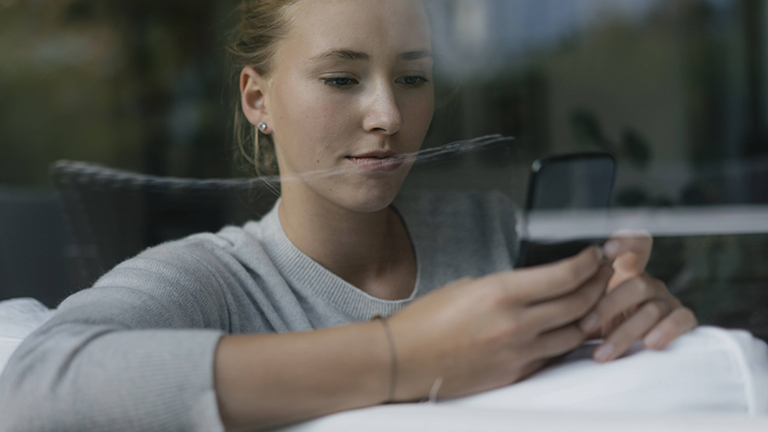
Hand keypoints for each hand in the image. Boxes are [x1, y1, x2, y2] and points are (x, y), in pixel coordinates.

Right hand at [387, 247, 613, 401]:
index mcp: (501, 293)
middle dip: (598, 284)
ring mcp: (519, 352)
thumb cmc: (426, 321)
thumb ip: (506, 287)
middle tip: (603, 274)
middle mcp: (516, 323)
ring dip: (590, 314)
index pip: (564, 276)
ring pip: (574, 333)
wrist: (404, 360)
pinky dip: (566, 340)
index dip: (587, 263)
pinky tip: (569, 330)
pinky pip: (554, 355)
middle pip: (578, 303)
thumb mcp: (467, 287)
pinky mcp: (516, 373)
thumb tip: (536, 286)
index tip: (595, 255)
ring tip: (594, 301)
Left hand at [579, 232, 697, 362]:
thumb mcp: (586, 311)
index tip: (605, 251)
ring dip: (624, 333)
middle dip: (608, 307)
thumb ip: (578, 298)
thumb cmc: (600, 328)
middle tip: (584, 327)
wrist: (626, 358)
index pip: (636, 245)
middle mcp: (650, 284)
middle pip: (636, 286)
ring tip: (602, 353)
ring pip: (652, 309)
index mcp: (628, 272)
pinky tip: (649, 344)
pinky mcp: (682, 322)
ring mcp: (668, 302)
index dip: (625, 242)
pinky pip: (681, 320)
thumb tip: (556, 293)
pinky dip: (665, 331)